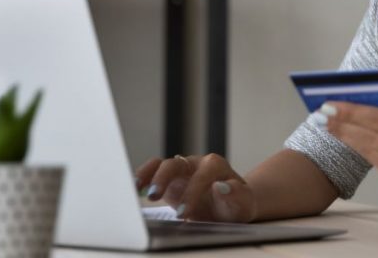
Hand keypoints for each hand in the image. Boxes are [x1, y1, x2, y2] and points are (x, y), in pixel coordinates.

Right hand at [134, 153, 256, 222]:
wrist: (230, 204)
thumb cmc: (236, 204)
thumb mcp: (243, 204)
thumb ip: (235, 195)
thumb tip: (221, 187)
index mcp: (215, 166)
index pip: (201, 175)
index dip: (191, 193)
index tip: (184, 214)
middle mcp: (195, 163)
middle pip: (175, 163)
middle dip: (163, 179)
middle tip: (154, 197)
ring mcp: (181, 170)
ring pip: (160, 164)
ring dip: (147, 175)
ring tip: (135, 188)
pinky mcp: (169, 180)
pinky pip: (153, 173)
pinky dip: (142, 178)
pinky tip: (134, 189)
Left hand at [321, 98, 377, 187]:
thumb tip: (364, 96)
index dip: (352, 112)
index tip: (330, 105)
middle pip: (369, 137)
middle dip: (343, 125)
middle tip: (322, 115)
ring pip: (369, 151)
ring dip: (347, 137)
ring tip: (330, 125)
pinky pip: (376, 161)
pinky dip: (362, 148)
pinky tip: (349, 138)